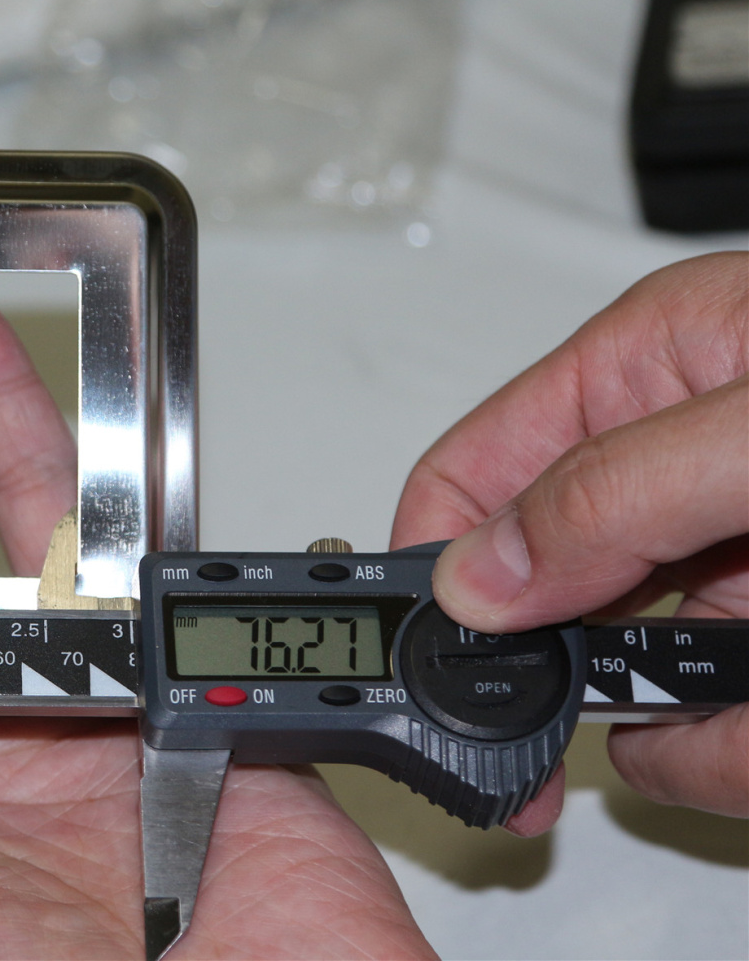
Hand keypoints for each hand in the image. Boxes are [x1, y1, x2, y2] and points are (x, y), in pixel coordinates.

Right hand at [392, 252, 748, 832]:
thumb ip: (613, 487)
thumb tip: (481, 578)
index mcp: (645, 369)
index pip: (471, 472)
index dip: (429, 568)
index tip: (411, 664)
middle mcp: (673, 463)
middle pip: (536, 587)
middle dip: (545, 675)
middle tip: (533, 758)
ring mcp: (727, 550)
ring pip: (625, 667)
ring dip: (657, 724)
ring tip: (713, 728)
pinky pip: (705, 715)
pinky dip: (713, 748)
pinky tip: (734, 737)